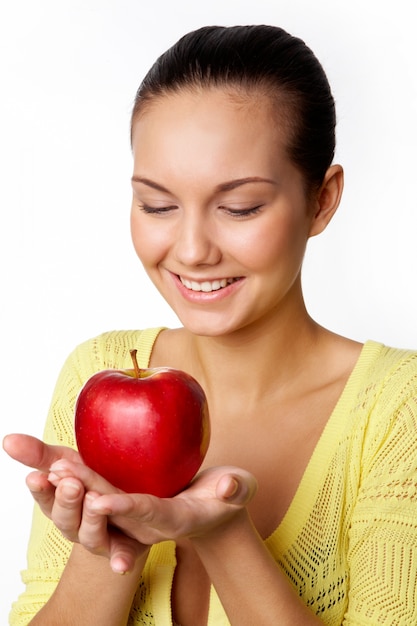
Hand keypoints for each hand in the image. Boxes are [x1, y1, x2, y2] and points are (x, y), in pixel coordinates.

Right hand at [3, 434, 146, 572]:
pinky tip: (121, 565)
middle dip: (67, 501)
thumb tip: (8, 439)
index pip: (46, 499)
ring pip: (91, 535)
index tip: (38, 476)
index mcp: (62, 505)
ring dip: (92, 520)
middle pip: (67, 519)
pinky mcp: (126, 547)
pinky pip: (123, 555)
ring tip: (95, 500)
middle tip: (70, 483)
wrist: (133, 512)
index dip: (42, 490)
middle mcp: (77, 526)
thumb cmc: (93, 484)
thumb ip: (40, 454)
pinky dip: (120, 559)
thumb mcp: (69, 462)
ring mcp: (101, 539)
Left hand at [48, 458, 257, 545]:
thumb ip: (236, 489)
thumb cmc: (228, 496)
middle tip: (61, 474)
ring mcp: (133, 509)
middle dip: (87, 493)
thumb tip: (229, 486)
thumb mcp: (239, 491)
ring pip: (98, 498)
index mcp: (174, 519)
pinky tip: (56, 458)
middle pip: (113, 509)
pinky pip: (97, 485)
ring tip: (50, 466)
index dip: (125, 508)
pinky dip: (76, 474)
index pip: (148, 513)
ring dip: (74, 486)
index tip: (101, 501)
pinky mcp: (125, 494)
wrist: (211, 507)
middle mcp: (146, 520)